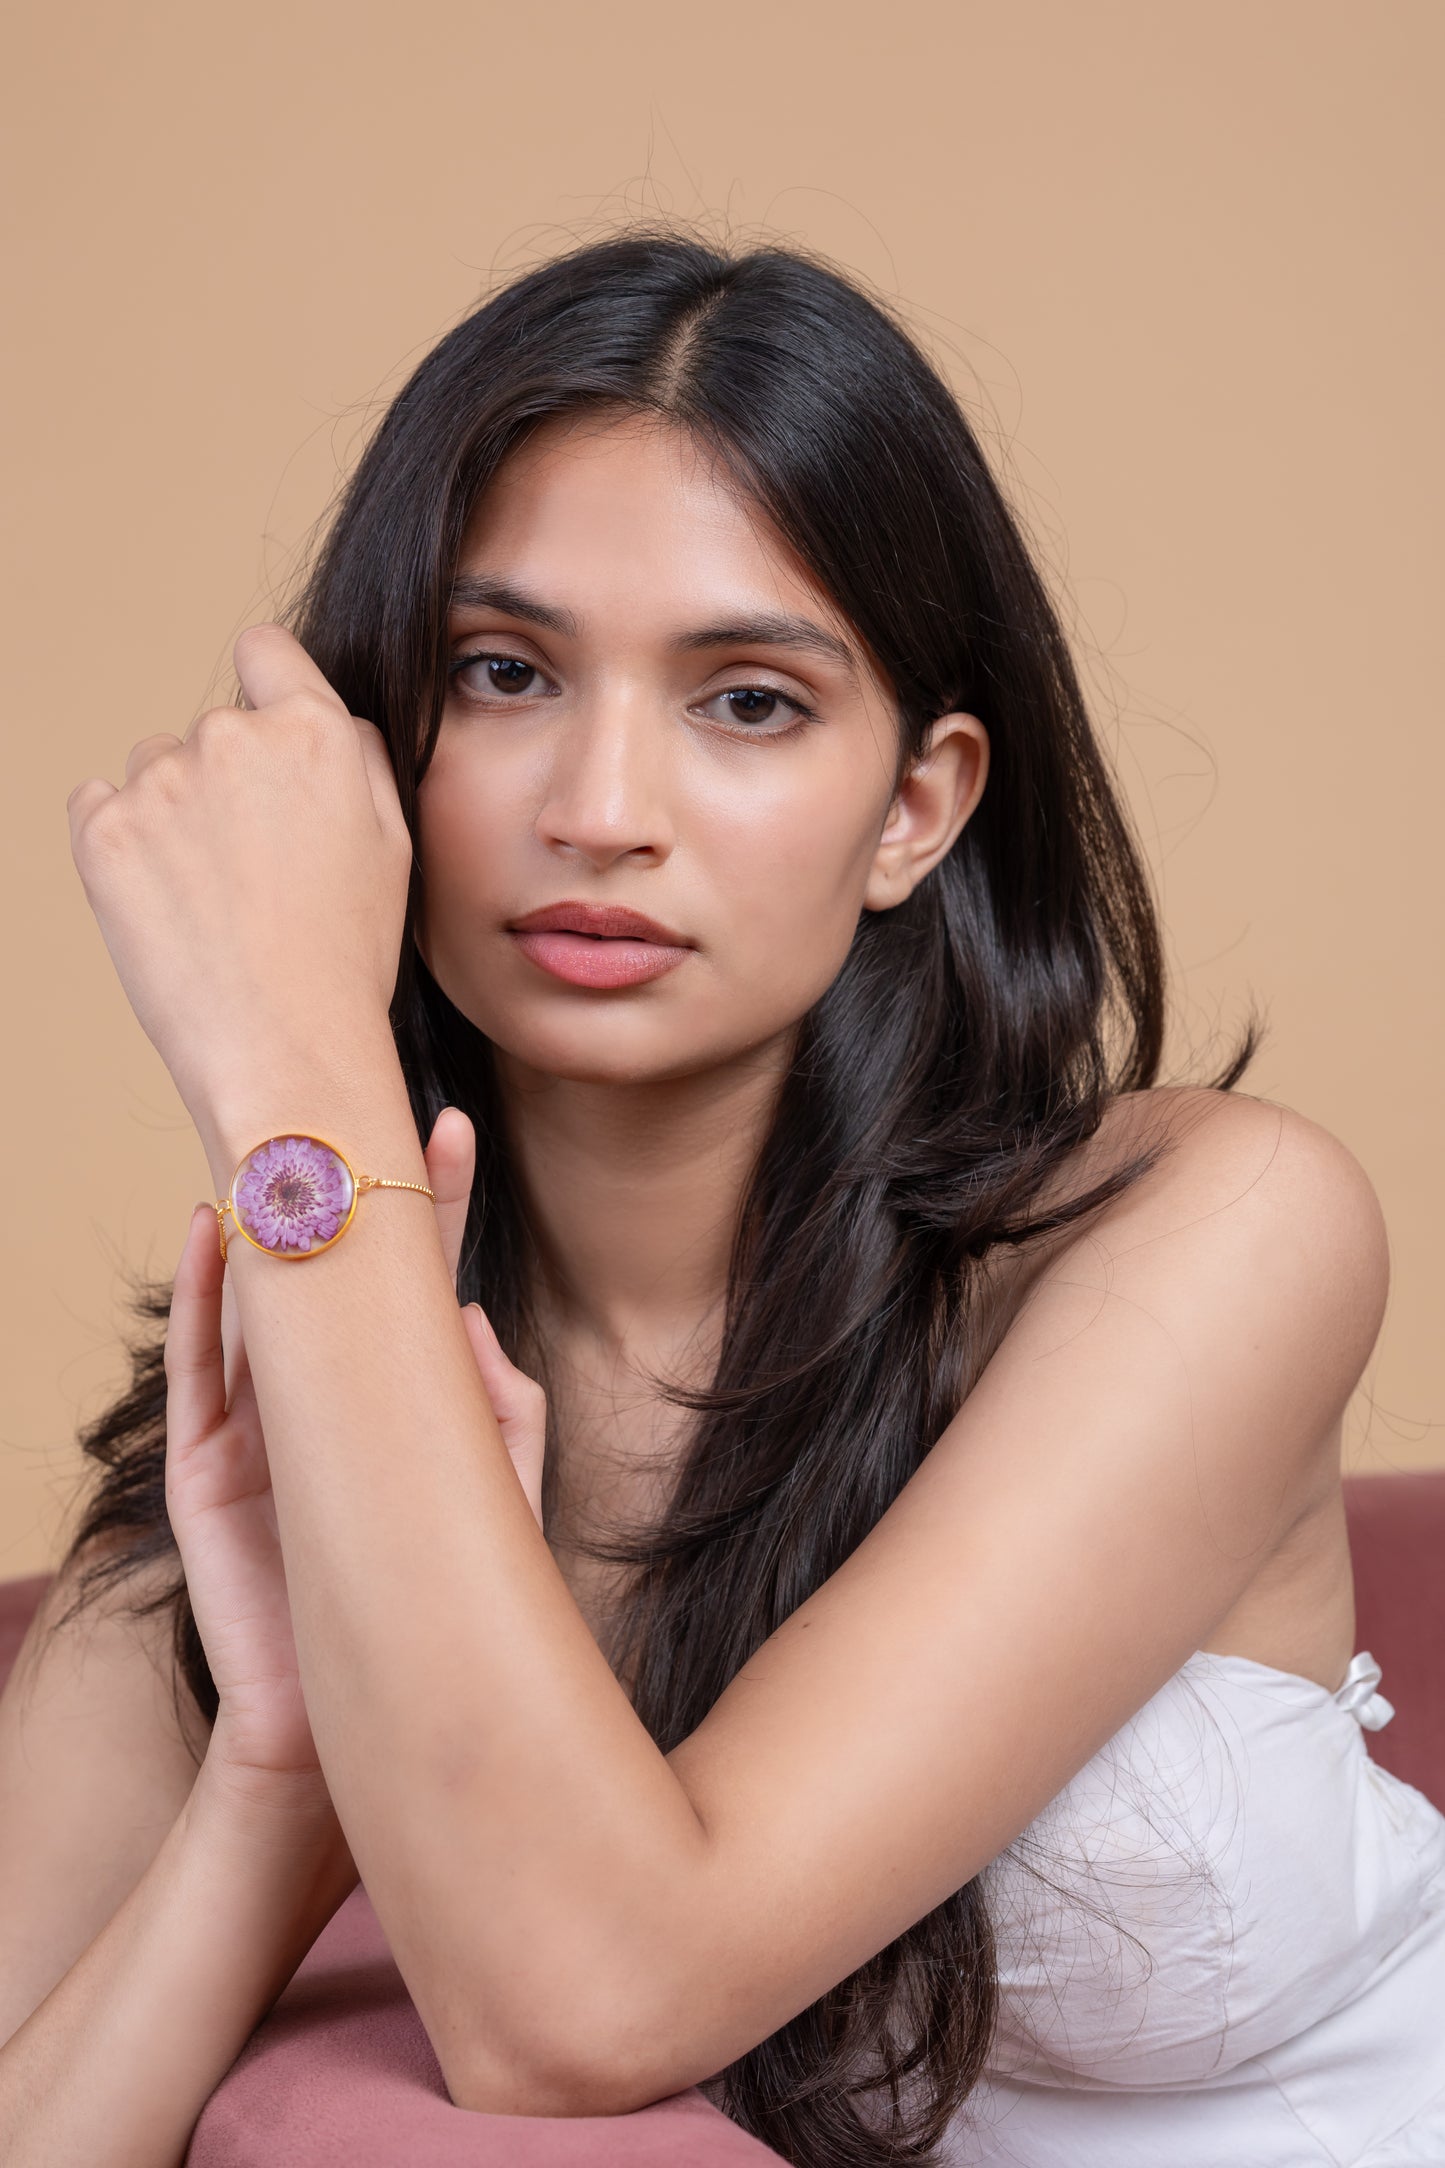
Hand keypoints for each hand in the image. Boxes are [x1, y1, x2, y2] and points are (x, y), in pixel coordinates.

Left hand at [64, 624, 411, 1127]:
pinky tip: (166, 902)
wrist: (284, 1044)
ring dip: (174, 814)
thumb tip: (329, 720)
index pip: (265, 653)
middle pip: (212, 730)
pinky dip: (121, 843)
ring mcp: (159, 783)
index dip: (267, 688)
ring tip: (211, 898)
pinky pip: (98, 807)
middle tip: (253, 870)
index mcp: (312, 733)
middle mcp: (231, 740)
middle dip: (226, 781)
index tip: (264, 739)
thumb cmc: (348, 955)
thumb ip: (360, 759)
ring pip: (154, 771)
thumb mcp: (393, 844)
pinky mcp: (101, 831)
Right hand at [166, 1105, 547, 1799]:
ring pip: (264, 1301)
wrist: (354, 1720)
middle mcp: (329, 1395)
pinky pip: (200, 1369)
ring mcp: (263, 1426)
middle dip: (350, 1188)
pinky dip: (206, 1299)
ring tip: (284, 1138)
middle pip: (337, 1271)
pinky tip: (217, 1229)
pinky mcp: (205, 1469)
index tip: (452, 1128)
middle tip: (360, 1098)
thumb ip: (502, 1411)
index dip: (434, 1205)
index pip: (417, 1280)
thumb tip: (473, 1313)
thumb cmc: (438, 1603)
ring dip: (273, 1220)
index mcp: (400, 1398)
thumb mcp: (494, 1501)